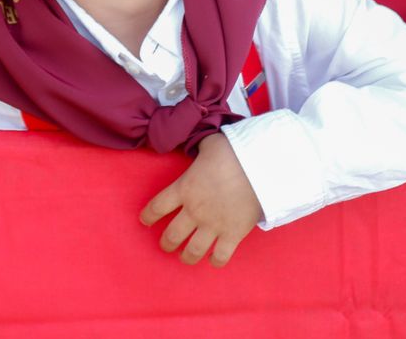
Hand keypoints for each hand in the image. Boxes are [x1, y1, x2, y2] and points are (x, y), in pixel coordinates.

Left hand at [139, 133, 263, 266]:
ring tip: (185, 258)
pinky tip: (213, 260)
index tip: (145, 220)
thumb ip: (199, 148)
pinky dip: (215, 261)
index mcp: (184, 189)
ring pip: (192, 251)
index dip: (147, 216)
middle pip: (171, 236)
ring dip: (186, 257)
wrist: (260, 167)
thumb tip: (198, 144)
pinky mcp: (232, 235)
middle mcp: (194, 211)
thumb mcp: (208, 144)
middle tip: (166, 245)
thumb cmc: (232, 152)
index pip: (156, 207)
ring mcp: (213, 226)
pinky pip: (220, 256)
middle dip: (166, 243)